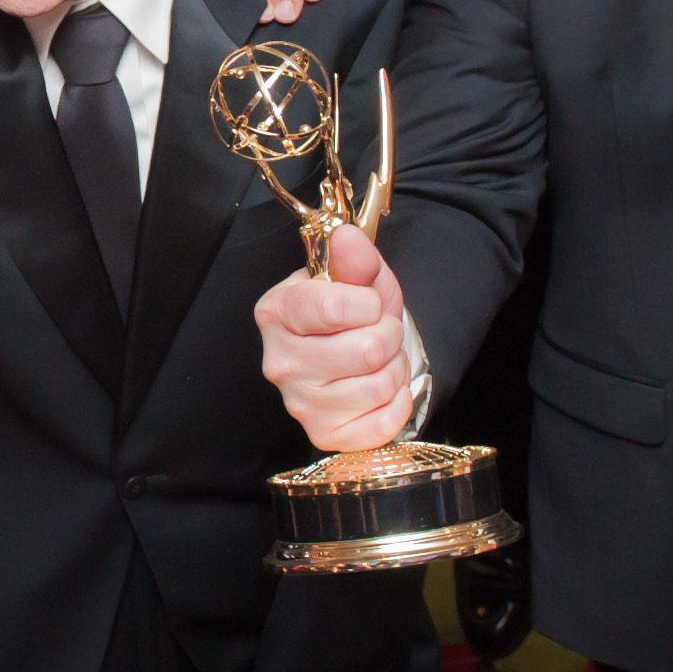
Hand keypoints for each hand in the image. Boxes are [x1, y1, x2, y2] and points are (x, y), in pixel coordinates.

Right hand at [254, 224, 414, 452]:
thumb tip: (346, 237)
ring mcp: (299, 403)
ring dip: (394, 369)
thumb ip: (354, 256)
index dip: (368, 304)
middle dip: (388, 336)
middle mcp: (279, 361)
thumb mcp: (357, 277)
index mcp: (277, 312)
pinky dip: (395, 402)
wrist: (352, 350)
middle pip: (366, 351)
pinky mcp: (323, 434)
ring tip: (378, 359)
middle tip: (378, 332)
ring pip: (378, 386)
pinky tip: (379, 389)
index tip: (367, 304)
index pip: (331, 307)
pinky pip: (382, 423)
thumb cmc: (350, 312)